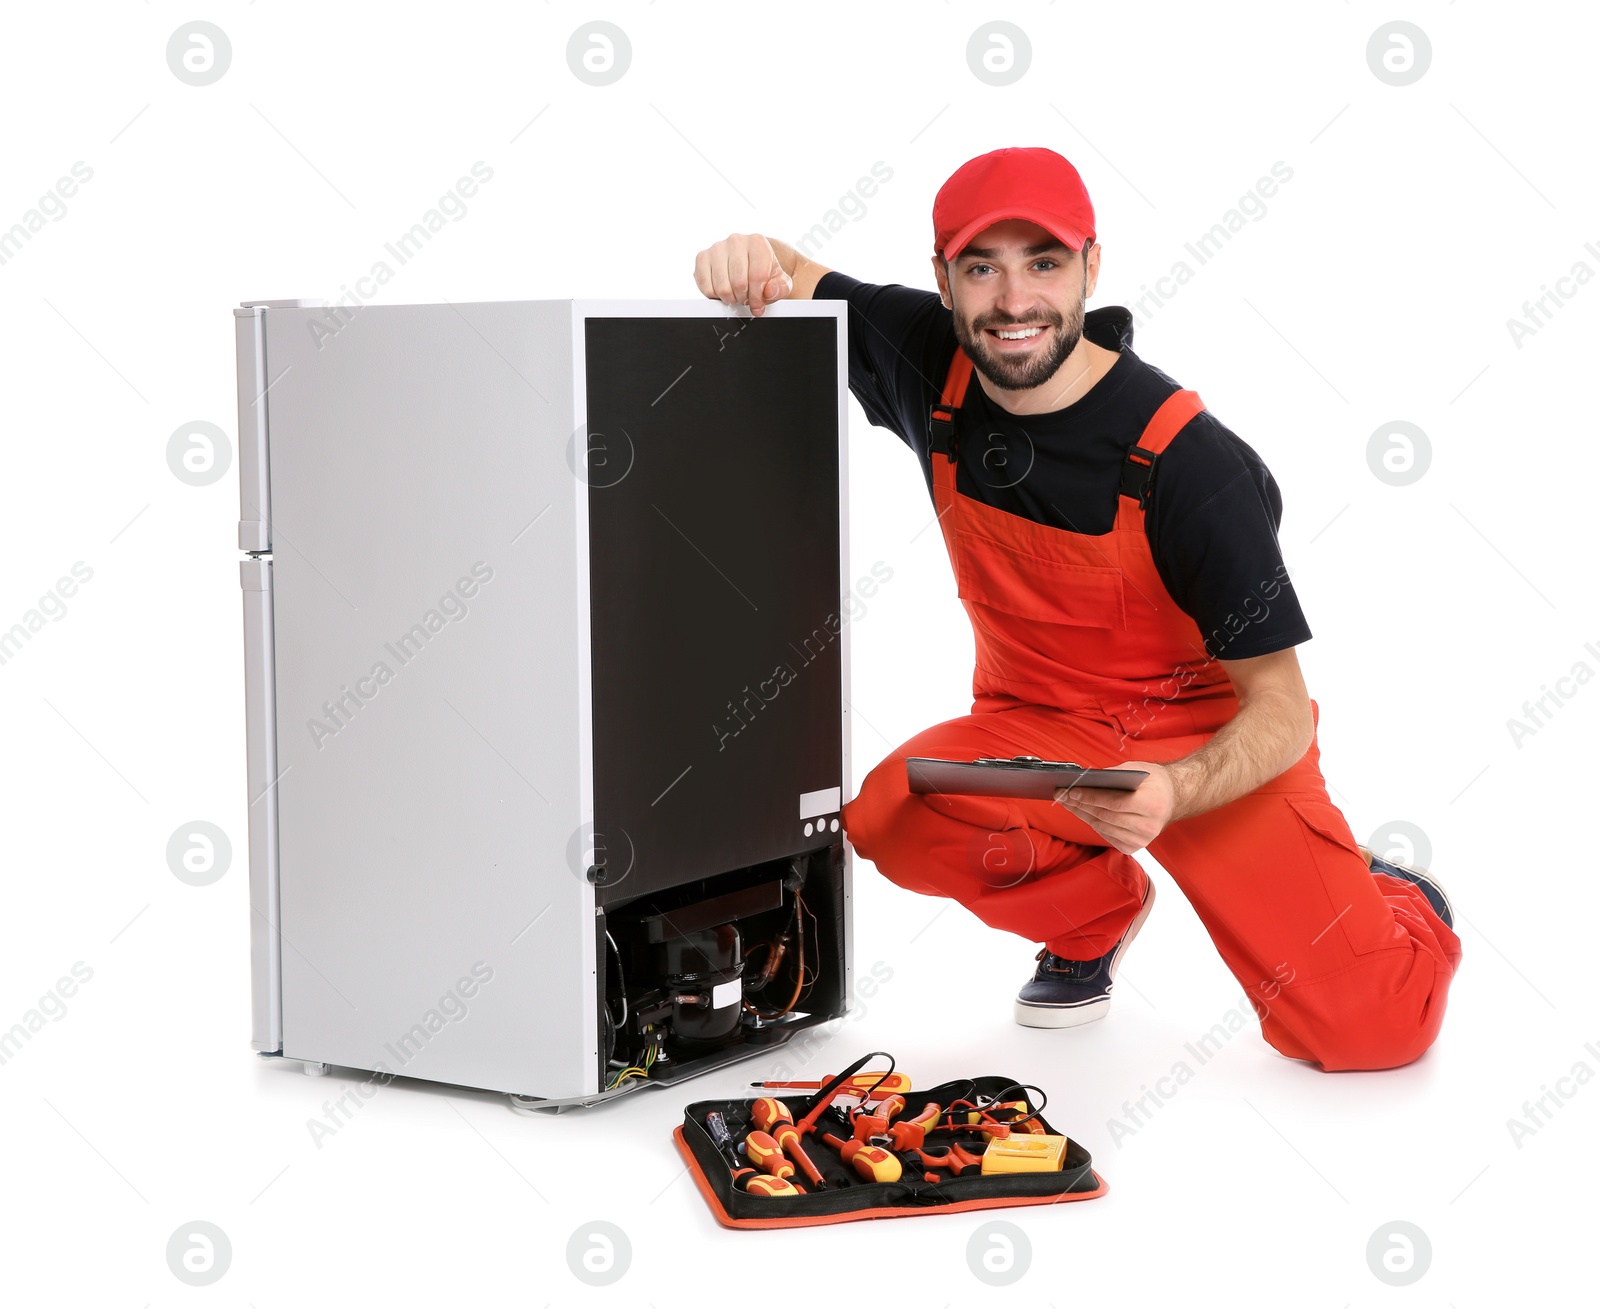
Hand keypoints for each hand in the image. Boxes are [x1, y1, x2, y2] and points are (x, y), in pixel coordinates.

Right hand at [693, 232, 791, 315]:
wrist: (750, 260)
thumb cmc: (764, 271)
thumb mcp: (780, 280)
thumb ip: (781, 287)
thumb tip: (769, 291)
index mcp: (757, 242)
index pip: (757, 276)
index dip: (757, 297)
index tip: (758, 305)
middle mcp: (736, 241)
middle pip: (739, 283)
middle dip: (744, 298)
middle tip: (746, 298)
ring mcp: (717, 248)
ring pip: (722, 287)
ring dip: (730, 298)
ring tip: (736, 294)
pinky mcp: (702, 257)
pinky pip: (706, 286)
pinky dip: (715, 295)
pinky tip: (724, 290)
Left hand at [1053, 762, 1175, 854]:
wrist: (1173, 799)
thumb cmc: (1154, 781)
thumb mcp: (1137, 769)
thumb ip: (1112, 775)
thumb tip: (1083, 780)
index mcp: (1152, 804)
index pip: (1114, 803)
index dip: (1089, 797)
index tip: (1070, 790)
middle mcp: (1149, 826)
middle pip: (1104, 816)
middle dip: (1079, 805)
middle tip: (1061, 794)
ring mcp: (1142, 840)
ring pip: (1102, 827)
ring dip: (1081, 814)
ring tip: (1067, 802)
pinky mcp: (1134, 847)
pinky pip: (1105, 835)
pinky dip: (1092, 823)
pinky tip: (1082, 812)